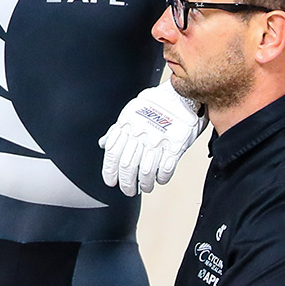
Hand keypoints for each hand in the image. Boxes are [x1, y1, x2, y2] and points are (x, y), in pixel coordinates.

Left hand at [98, 74, 207, 195]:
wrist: (181, 95)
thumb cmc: (156, 105)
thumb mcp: (131, 113)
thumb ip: (117, 130)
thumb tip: (104, 143)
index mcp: (127, 123)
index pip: (112, 152)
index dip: (109, 170)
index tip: (110, 181)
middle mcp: (141, 132)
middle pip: (128, 164)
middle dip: (126, 182)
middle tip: (127, 190)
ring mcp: (159, 138)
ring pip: (146, 170)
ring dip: (144, 183)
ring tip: (144, 188)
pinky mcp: (176, 143)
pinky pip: (166, 167)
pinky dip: (161, 177)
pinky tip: (160, 180)